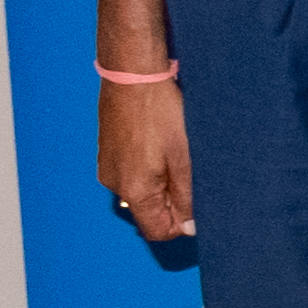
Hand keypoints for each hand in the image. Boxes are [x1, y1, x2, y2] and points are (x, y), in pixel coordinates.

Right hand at [99, 81, 193, 246]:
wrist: (133, 75)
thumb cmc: (161, 112)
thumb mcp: (185, 158)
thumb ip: (187, 196)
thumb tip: (190, 228)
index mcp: (134, 190)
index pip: (157, 231)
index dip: (182, 224)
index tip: (199, 203)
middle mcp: (114, 184)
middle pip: (149, 212)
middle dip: (173, 201)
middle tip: (191, 172)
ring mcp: (108, 168)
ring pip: (142, 192)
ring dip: (163, 183)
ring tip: (177, 154)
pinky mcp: (108, 153)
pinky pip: (131, 174)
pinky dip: (150, 169)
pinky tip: (162, 146)